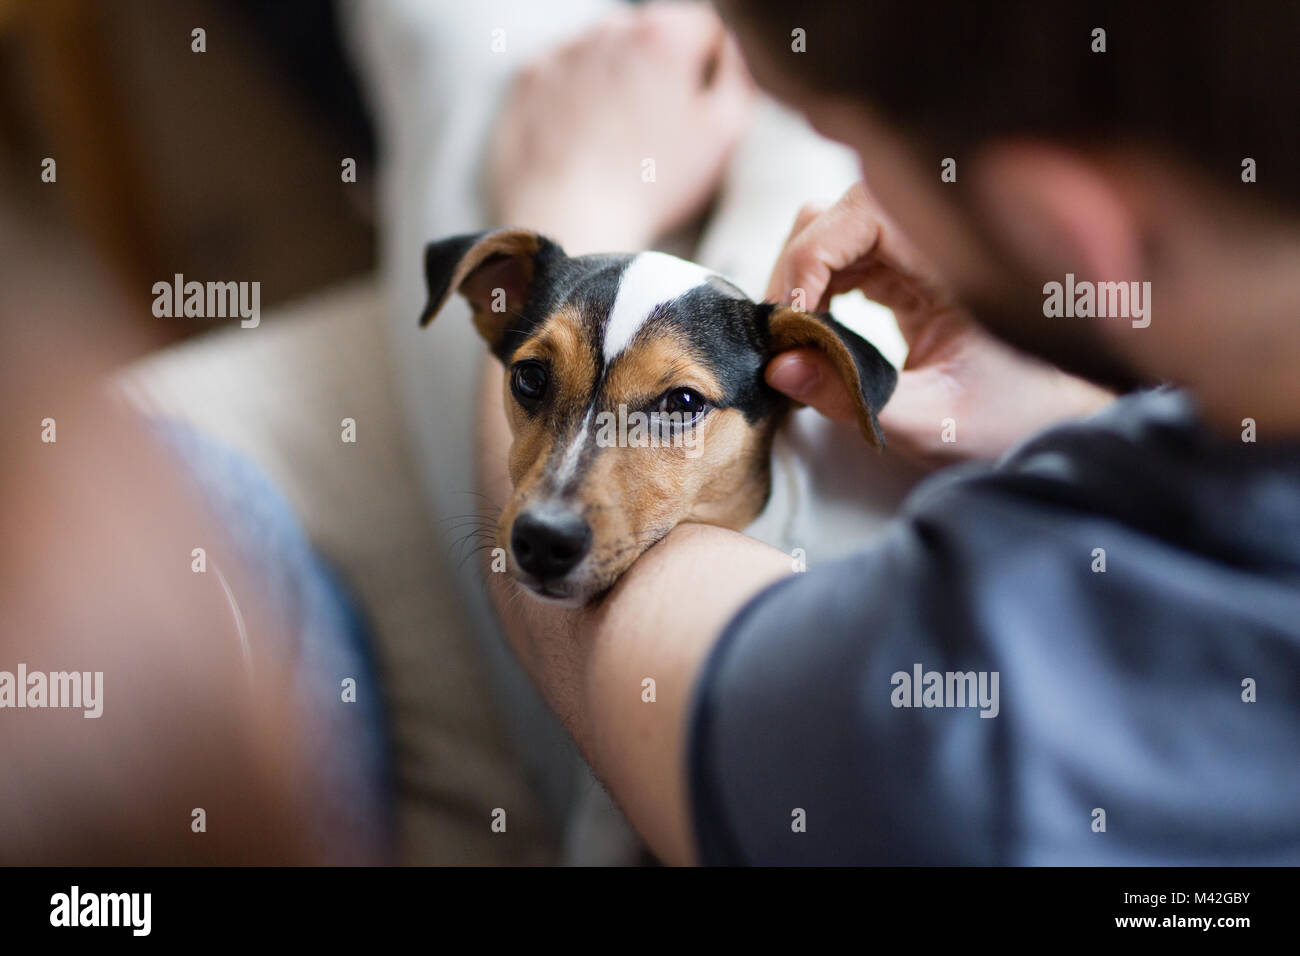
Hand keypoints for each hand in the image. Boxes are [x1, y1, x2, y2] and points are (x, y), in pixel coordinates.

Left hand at [488, 2, 752, 253]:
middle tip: (655, 134)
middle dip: (658, 73)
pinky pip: (560, 77)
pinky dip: (572, 100)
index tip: (697, 113)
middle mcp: (608, 29)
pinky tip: (580, 143)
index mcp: (662, 34)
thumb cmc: (652, 186)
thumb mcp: (724, 135)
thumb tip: (728, 50)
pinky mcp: (525, 81)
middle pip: (649, 38)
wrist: (568, 222)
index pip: (704, 30)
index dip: (709, 72)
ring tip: (614, 143)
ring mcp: (561, 52)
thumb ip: (739, 76)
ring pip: (603, 55)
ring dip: (614, 83)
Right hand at [764, 182, 1113, 463]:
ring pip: (833, 236)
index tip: (788, 323)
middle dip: (795, 271)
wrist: (1062, 420)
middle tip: (781, 337)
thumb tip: (780, 368)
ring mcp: (920, 254)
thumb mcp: (927, 419)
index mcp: (950, 258)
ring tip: (796, 340)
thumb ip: (850, 396)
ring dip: (803, 282)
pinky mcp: (910, 275)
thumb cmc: (1015, 417)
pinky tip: (819, 335)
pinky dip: (820, 292)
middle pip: (834, 217)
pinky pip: (848, 262)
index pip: (854, 216)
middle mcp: (933, 241)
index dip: (806, 262)